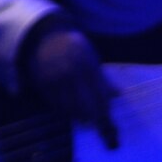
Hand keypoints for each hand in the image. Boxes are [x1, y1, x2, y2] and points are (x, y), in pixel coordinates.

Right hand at [29, 25, 116, 146]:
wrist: (44, 37)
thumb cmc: (73, 48)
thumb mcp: (91, 57)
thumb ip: (103, 77)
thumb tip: (119, 94)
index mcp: (87, 64)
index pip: (99, 95)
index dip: (104, 110)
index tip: (108, 120)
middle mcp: (70, 72)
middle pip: (85, 105)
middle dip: (92, 117)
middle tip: (96, 123)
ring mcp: (55, 78)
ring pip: (70, 108)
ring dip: (78, 117)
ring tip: (84, 120)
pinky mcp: (43, 84)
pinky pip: (55, 105)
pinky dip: (64, 112)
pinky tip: (70, 112)